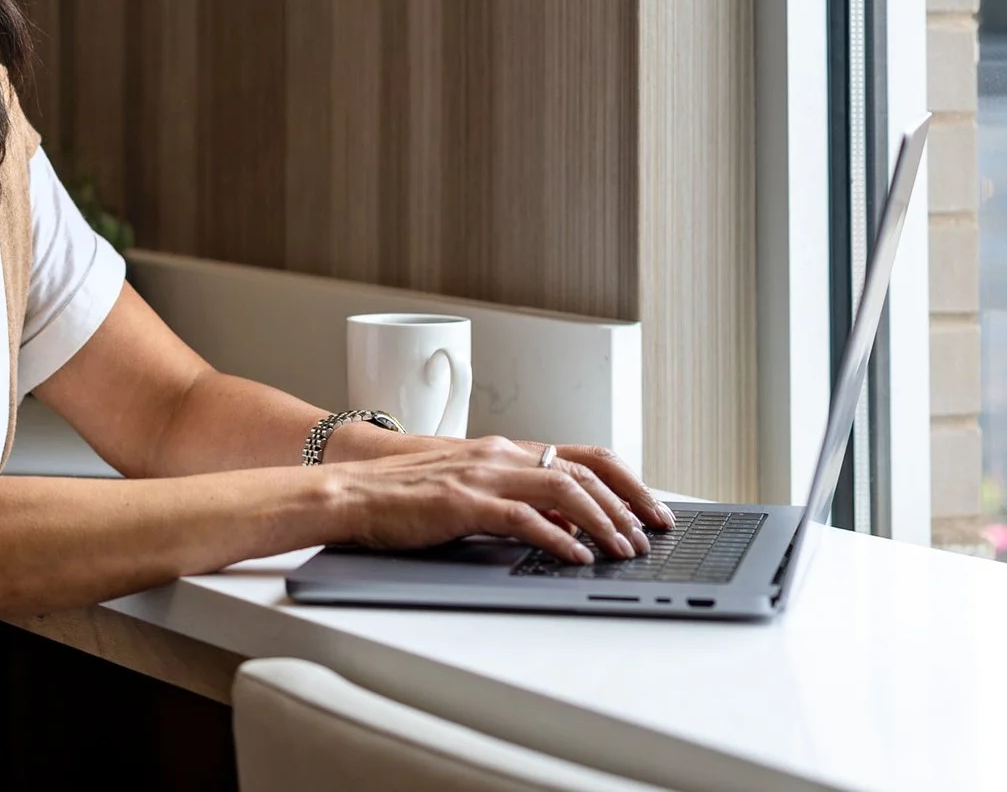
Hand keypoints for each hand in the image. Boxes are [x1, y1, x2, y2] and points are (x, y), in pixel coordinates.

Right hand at [324, 436, 671, 562]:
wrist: (354, 492)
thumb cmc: (406, 497)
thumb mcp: (471, 490)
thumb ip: (517, 500)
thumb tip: (566, 526)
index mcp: (506, 450)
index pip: (584, 455)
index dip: (626, 482)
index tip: (653, 509)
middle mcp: (501, 454)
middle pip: (584, 471)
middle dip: (627, 504)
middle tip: (651, 535)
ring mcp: (483, 475)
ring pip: (563, 489)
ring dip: (602, 522)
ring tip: (623, 549)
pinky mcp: (464, 501)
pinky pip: (524, 517)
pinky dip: (557, 537)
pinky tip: (576, 556)